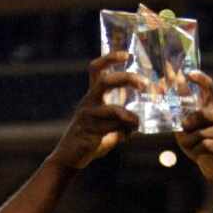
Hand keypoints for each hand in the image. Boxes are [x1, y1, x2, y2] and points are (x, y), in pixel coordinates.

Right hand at [48, 52, 145, 169]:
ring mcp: (87, 118)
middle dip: (126, 79)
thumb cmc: (91, 139)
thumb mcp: (109, 127)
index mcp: (92, 96)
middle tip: (143, 84)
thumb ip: (123, 122)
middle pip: (105, 81)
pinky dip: (124, 133)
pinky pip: (111, 130)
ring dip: (130, 117)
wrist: (69, 157)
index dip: (109, 58)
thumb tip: (140, 121)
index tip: (126, 55)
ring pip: (113, 111)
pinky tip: (126, 136)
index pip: (96, 69)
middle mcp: (88, 103)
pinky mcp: (88, 133)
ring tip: (137, 122)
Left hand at [175, 72, 212, 182]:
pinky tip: (202, 154)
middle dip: (187, 126)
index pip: (208, 87)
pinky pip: (203, 145)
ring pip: (198, 133)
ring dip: (190, 143)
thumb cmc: (199, 145)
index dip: (199, 79)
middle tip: (185, 133)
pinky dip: (196, 152)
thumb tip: (164, 103)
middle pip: (198, 114)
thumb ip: (179, 118)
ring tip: (196, 147)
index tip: (188, 74)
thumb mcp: (186, 130)